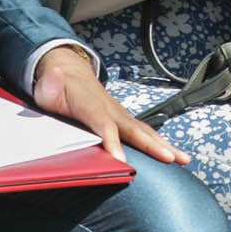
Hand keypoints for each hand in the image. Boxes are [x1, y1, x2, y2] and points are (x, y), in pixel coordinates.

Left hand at [32, 44, 184, 165]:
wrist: (69, 72)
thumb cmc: (57, 87)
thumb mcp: (47, 86)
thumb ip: (50, 84)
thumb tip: (54, 76)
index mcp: (91, 106)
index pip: (104, 125)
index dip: (112, 141)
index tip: (121, 159)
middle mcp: (111, 110)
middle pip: (135, 130)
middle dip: (153, 145)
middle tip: (170, 159)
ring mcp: (120, 115)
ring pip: (145, 132)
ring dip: (164, 146)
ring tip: (183, 160)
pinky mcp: (124, 121)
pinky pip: (143, 133)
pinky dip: (159, 144)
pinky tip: (172, 155)